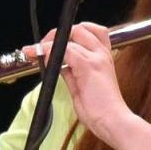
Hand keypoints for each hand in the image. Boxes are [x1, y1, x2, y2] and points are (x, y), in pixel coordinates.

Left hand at [36, 22, 134, 143]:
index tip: (51, 45)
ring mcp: (96, 58)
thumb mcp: (81, 87)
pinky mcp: (88, 66)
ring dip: (50, 42)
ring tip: (37, 52)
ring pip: (71, 35)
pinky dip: (50, 51)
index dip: (69, 35)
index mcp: (103, 59)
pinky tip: (43, 59)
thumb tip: (57, 64)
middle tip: (42, 46)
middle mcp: (102, 55)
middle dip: (57, 34)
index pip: (89, 33)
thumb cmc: (102, 110)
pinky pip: (65, 49)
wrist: (113, 121)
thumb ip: (71, 73)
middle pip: (80, 28)